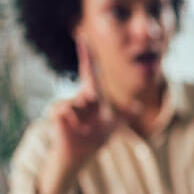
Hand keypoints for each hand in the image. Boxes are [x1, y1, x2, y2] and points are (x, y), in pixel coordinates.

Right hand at [38, 40, 128, 193]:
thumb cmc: (94, 138)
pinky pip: (68, 111)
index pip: (90, 73)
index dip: (87, 56)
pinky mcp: (56, 112)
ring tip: (83, 128)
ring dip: (86, 120)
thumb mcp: (113, 126)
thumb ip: (124, 115)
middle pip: (92, 92)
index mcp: (92, 97)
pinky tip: (73, 129)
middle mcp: (78, 97)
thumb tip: (138, 106)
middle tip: (93, 122)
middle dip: (96, 107)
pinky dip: (74, 123)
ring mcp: (66, 104)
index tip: (82, 38)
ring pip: (81, 104)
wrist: (79, 155)